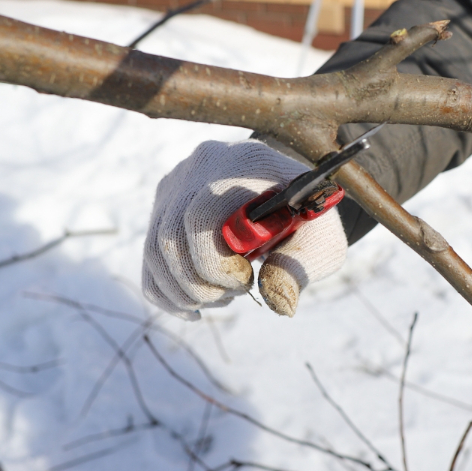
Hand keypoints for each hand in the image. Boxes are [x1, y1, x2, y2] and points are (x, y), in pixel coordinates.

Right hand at [142, 139, 347, 319]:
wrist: (289, 190)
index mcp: (243, 163)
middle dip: (200, 284)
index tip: (247, 281)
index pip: (202, 215)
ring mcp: (177, 184)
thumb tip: (278, 303)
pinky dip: (165, 291)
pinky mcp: (164, 205)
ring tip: (220, 298)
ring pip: (154, 249)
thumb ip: (302, 265)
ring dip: (183, 291)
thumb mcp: (322, 237)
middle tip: (235, 294)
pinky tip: (195, 307)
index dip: (215, 263)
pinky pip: (149, 256)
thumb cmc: (307, 216)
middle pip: (170, 235)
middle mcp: (200, 166)